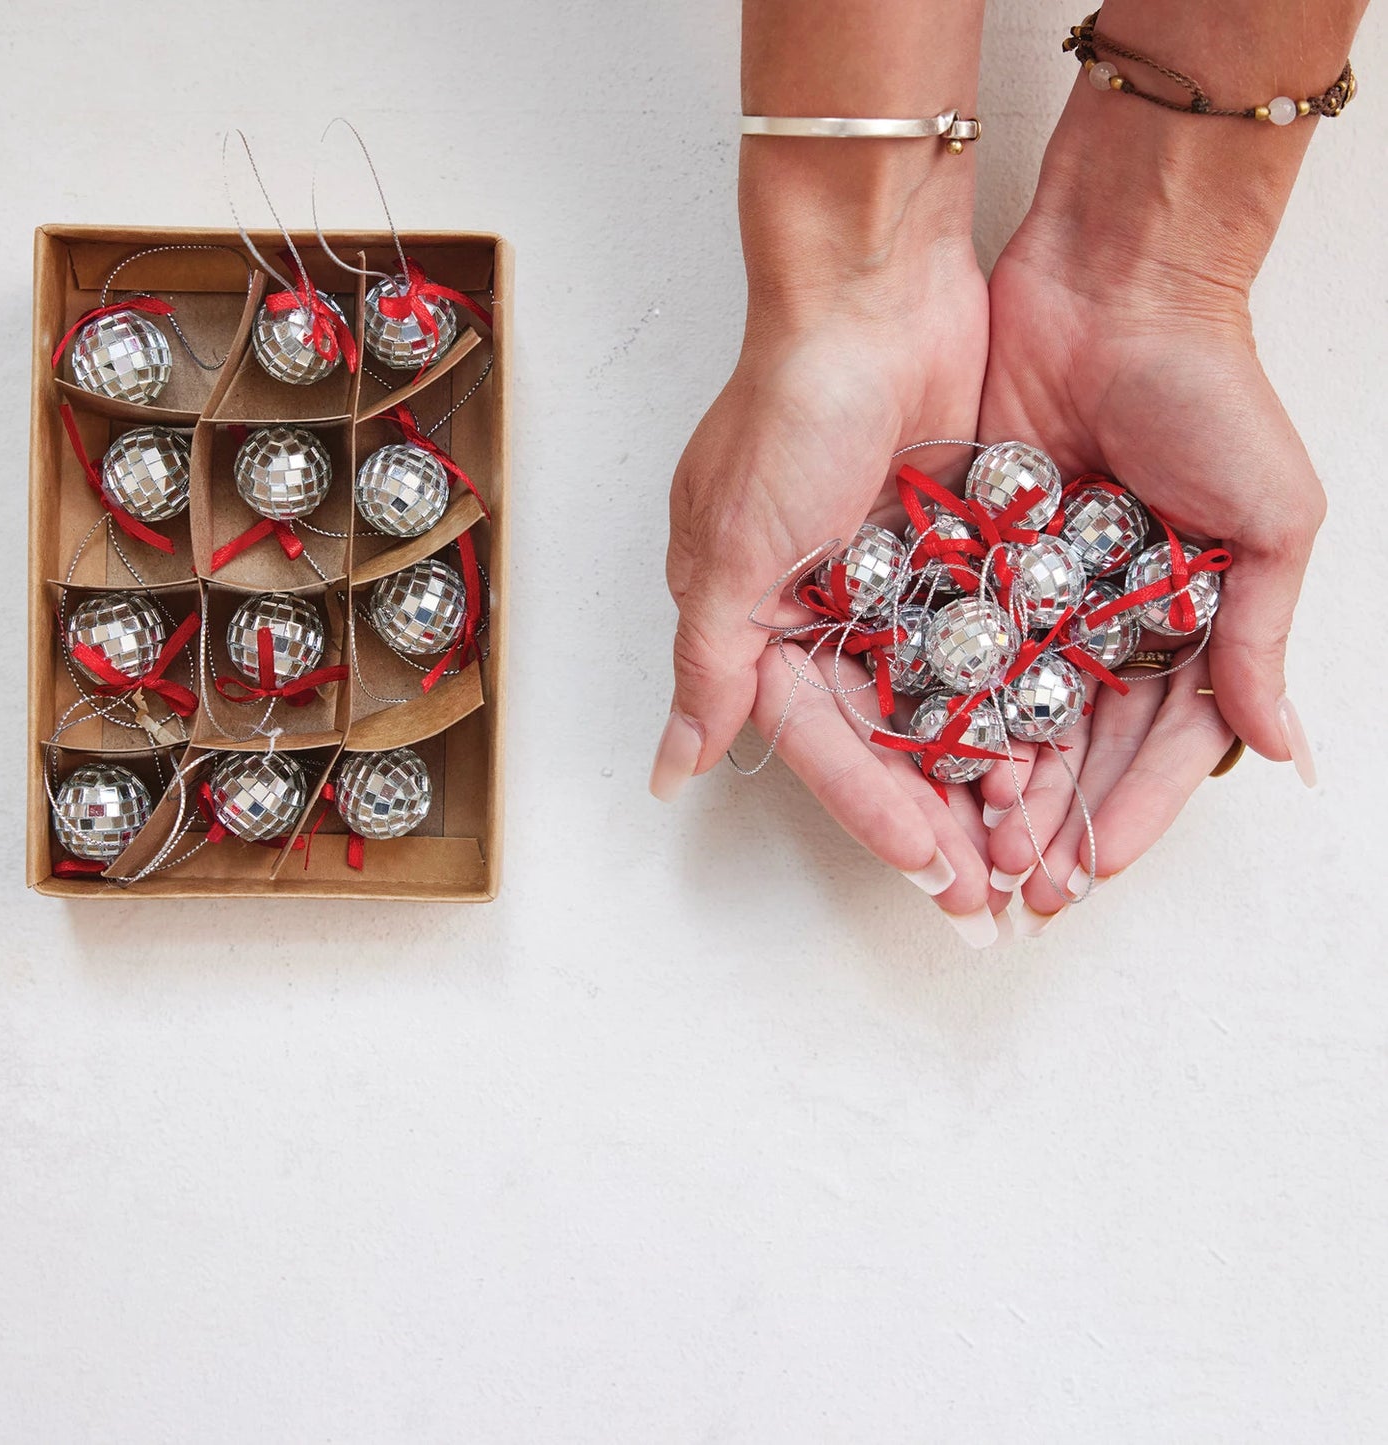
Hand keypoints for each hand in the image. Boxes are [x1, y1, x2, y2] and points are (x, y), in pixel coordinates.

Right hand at [653, 140, 1008, 938]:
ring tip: (1026, 844)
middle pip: (882, 739)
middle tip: (983, 896)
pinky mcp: (958, 550)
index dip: (869, 809)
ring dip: (977, 773)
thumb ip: (710, 667)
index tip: (926, 868)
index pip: (816, 741)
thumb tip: (667, 772)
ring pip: (940, 705)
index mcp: (757, 621)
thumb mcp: (730, 548)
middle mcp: (823, 612)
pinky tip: (1051, 751)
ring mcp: (896, 584)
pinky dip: (1014, 698)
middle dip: (930, 817)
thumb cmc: (787, 411)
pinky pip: (988, 644)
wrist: (876, 290)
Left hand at [977, 151, 1322, 925]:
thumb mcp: (1267, 520)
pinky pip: (958, 644)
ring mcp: (1035, 590)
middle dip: (1050, 818)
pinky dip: (949, 706)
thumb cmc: (1211, 394)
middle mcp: (1104, 616)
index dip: (1126, 811)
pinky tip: (934, 764)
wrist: (1114, 286)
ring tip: (973, 848)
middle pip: (1074, 744)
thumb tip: (1283, 750)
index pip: (1156, 743)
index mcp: (1181, 618)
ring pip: (1011, 710)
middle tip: (1017, 885)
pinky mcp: (974, 556)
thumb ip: (1256, 638)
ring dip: (996, 785)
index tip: (1089, 871)